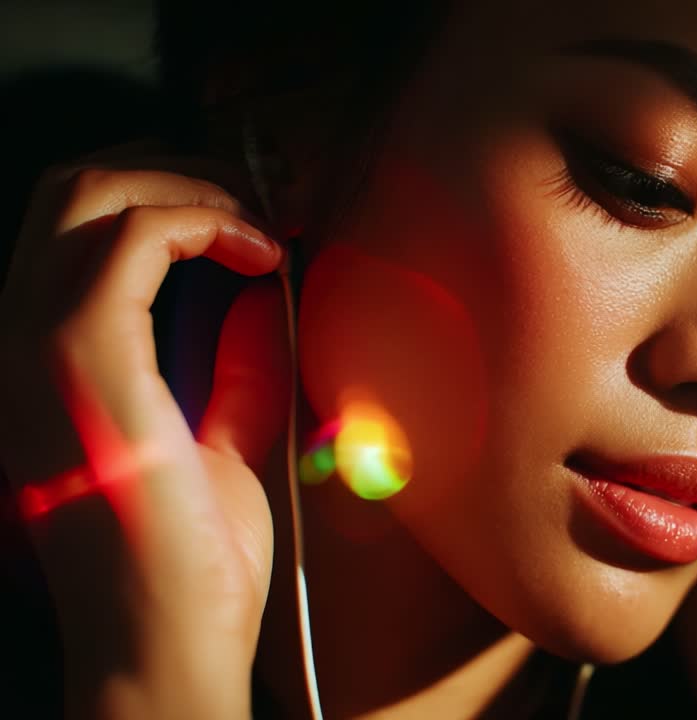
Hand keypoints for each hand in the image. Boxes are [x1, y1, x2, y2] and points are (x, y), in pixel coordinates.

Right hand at [0, 150, 290, 717]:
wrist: (167, 643)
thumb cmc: (192, 561)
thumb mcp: (221, 440)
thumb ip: (232, 363)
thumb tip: (262, 292)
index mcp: (43, 365)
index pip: (74, 231)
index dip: (166, 198)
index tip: (250, 221)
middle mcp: (19, 344)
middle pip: (73, 191)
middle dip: (175, 171)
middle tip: (256, 204)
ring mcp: (37, 347)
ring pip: (91, 193)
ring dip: (191, 186)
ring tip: (262, 224)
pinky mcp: (82, 358)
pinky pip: (135, 235)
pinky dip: (206, 220)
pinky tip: (262, 253)